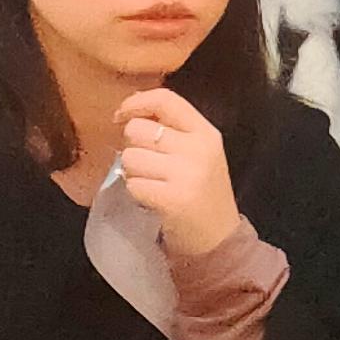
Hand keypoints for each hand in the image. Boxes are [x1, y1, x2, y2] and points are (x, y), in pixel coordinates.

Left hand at [112, 89, 246, 260]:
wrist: (219, 240)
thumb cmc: (202, 194)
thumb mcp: (198, 153)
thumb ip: (171, 129)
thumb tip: (129, 112)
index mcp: (206, 132)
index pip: (165, 99)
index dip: (135, 103)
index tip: (120, 116)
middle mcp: (198, 149)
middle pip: (138, 129)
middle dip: (132, 146)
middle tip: (146, 164)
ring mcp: (187, 174)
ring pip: (130, 157)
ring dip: (132, 172)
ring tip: (151, 183)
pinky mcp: (173, 199)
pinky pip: (133, 184)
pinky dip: (136, 192)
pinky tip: (152, 199)